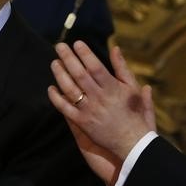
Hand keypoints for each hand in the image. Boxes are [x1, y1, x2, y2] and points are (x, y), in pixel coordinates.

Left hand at [48, 41, 155, 160]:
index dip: (85, 54)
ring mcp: (89, 110)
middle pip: (79, 74)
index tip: (77, 43)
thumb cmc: (134, 112)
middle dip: (68, 58)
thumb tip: (115, 48)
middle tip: (59, 46)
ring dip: (60, 74)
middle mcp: (99, 97)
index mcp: (112, 87)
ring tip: (54, 63)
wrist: (132, 142)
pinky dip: (56, 98)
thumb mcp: (132, 88)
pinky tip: (51, 88)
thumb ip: (122, 68)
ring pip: (70, 89)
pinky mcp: (82, 122)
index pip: (95, 66)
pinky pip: (65, 108)